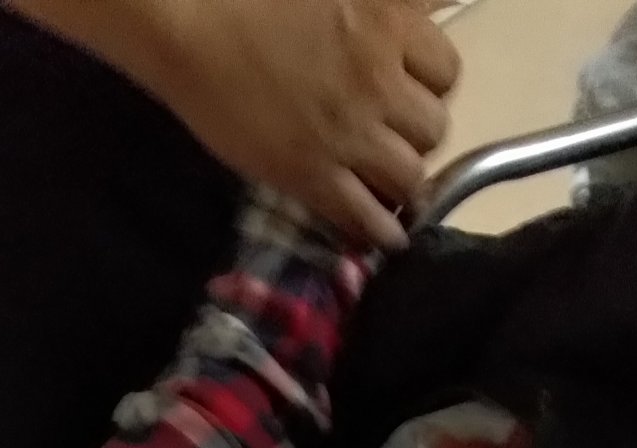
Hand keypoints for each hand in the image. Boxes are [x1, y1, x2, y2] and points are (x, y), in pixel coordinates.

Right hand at [59, 0, 460, 248]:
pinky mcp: (312, 175)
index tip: (410, 94)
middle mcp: (379, 83)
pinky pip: (366, 216)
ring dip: (403, 185)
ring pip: (410, 178)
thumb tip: (433, 4)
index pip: (445, 73)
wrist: (191, 23)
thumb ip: (389, 3)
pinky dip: (381, 232)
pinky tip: (383, 236)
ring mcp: (347, 134)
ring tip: (388, 186)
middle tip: (392, 139)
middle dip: (417, 136)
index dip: (430, 88)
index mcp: (388, 26)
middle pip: (432, 129)